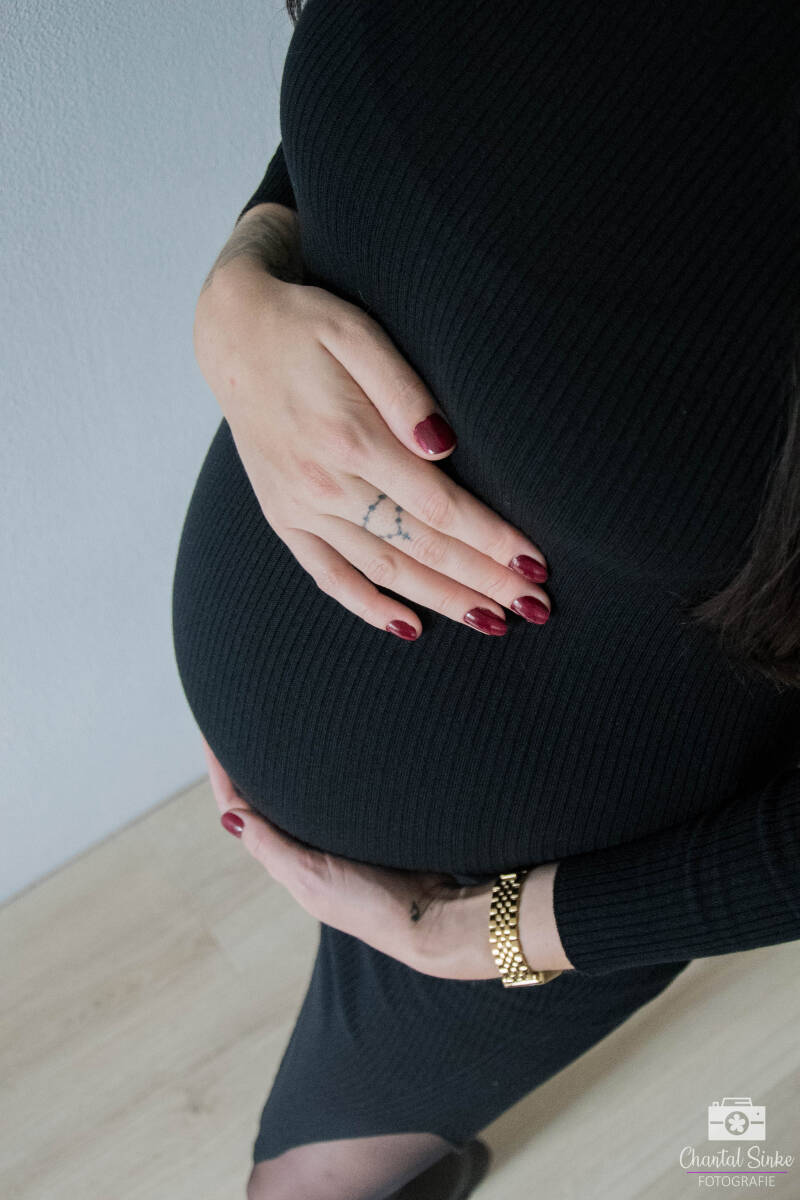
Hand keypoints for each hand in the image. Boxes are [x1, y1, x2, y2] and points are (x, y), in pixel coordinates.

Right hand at [193, 264, 550, 640]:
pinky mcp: (282, 517)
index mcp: (350, 438)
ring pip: (382, 569)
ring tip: (491, 622)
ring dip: (441, 600)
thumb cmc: (306, 327)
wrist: (232, 334)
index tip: (534, 564)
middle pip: (419, 547)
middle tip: (533, 607)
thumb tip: (444, 447)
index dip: (491, 539)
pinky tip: (409, 627)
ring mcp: (299, 507)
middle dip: (482, 580)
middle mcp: (323, 483)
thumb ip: (402, 391)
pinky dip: (368, 606)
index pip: (439, 506)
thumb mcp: (357, 333)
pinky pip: (328, 575)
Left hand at [201, 735, 572, 978]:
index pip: (239, 809)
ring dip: (283, 768)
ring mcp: (337, 842)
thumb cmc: (372, 905)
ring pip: (298, 797)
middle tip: (241, 720)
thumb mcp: (311, 876)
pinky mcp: (368, 833)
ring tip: (276, 729)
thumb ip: (270, 846)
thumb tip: (227, 817)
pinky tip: (328, 755)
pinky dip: (320, 776)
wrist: (433, 918)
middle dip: (249, 764)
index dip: (222, 773)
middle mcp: (306, 850)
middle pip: (263, 801)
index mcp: (286, 860)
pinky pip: (331, 799)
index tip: (212, 734)